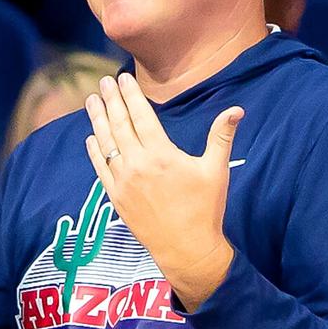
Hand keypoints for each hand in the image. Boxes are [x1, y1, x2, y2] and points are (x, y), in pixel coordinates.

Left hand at [84, 72, 243, 311]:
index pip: (141, 115)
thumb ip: (221, 136)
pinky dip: (94, 150)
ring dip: (97, 120)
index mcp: (161, 154)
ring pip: (105, 143)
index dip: (130, 95)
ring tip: (91, 101)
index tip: (122, 78)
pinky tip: (90, 137)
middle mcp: (137, 164)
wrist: (187, 249)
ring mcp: (122, 181)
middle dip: (110, 100)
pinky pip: (99, 167)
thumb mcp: (215, 170)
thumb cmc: (205, 209)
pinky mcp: (115, 197)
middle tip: (103, 82)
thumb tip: (237, 109)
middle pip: (119, 124)